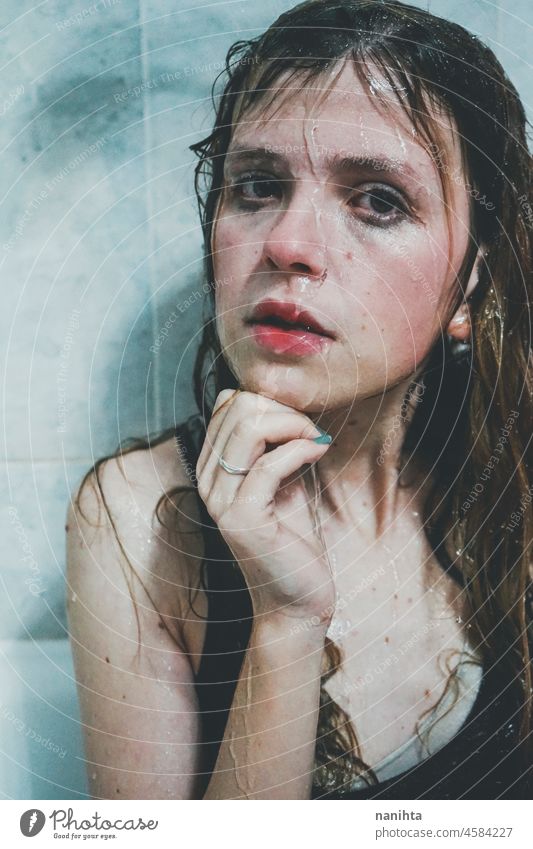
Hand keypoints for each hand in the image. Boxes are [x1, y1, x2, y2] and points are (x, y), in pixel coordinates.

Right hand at [195, 389, 335, 625]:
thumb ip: (276, 442)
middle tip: (312, 430)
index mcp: (213, 466)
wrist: (296, 598)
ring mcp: (220, 500)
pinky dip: (301, 449)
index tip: (300, 421)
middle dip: (284, 408)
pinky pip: (269, 464)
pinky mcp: (241, 518)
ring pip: (248, 428)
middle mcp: (208, 480)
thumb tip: (284, 400)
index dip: (270, 400)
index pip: (228, 402)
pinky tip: (320, 452)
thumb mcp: (284, 477)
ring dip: (294, 424)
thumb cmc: (294, 537)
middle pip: (237, 407)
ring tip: (316, 440)